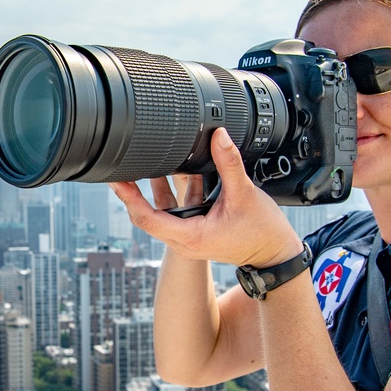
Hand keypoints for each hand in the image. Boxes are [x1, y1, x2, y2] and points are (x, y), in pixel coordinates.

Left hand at [109, 128, 301, 267]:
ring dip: (151, 188)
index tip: (116, 180)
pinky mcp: (195, 230)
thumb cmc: (262, 232)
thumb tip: (218, 135)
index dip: (129, 198)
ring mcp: (188, 236)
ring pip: (160, 211)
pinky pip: (175, 211)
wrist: (274, 254)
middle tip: (119, 167)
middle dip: (132, 192)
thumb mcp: (244, 194)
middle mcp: (184, 240)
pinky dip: (171, 192)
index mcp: (190, 235)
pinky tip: (171, 170)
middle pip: (146, 216)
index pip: (147, 219)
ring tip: (141, 161)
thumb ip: (229, 163)